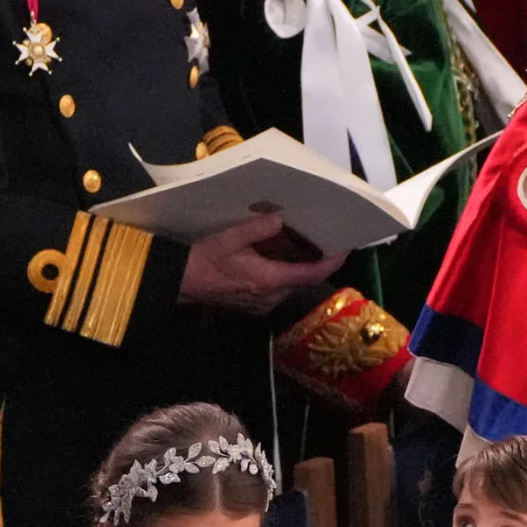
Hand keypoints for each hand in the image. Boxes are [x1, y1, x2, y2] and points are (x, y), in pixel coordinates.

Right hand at [180, 213, 344, 314]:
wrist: (180, 283)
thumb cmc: (203, 260)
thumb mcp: (229, 238)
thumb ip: (257, 229)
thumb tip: (280, 220)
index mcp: (268, 279)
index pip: (310, 273)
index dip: (331, 262)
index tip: (346, 249)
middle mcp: (270, 297)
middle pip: (303, 279)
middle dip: (314, 261)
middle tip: (322, 238)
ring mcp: (262, 304)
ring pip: (290, 285)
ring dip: (297, 267)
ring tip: (301, 244)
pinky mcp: (253, 306)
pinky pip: (277, 290)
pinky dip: (283, 274)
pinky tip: (276, 257)